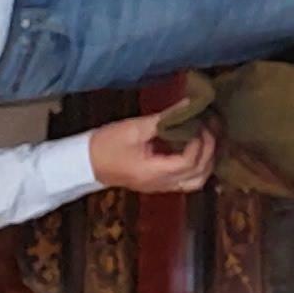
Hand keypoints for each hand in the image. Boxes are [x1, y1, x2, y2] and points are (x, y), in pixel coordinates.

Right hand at [89, 112, 218, 194]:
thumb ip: (164, 119)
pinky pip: (186, 181)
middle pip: (198, 175)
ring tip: (207, 138)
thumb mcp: (134, 128)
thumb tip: (189, 105)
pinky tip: (196, 148)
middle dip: (209, 151)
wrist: (85, 163)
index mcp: (153, 172)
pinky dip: (198, 166)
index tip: (199, 124)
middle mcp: (160, 184)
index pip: (189, 162)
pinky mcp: (158, 184)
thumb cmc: (107, 144)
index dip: (199, 143)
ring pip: (195, 182)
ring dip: (207, 161)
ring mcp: (160, 187)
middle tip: (209, 128)